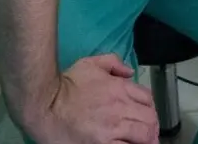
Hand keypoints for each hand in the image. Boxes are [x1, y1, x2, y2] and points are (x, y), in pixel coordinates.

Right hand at [26, 55, 157, 143]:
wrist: (44, 104)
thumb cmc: (65, 85)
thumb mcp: (89, 64)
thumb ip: (112, 63)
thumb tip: (129, 72)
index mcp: (119, 88)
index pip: (148, 98)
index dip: (151, 108)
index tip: (147, 115)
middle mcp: (120, 108)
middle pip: (150, 119)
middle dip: (153, 126)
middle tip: (149, 132)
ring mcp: (113, 129)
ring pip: (144, 136)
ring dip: (148, 139)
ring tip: (146, 143)